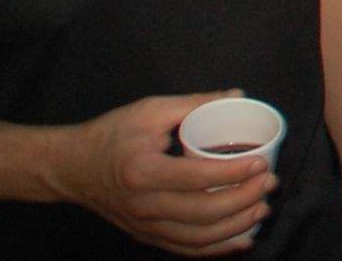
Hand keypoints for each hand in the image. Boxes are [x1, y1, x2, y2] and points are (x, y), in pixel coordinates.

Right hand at [46, 91, 274, 257]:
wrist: (71, 167)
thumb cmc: (111, 134)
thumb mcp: (151, 110)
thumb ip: (195, 103)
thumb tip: (238, 96)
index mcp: (143, 172)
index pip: (197, 178)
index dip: (234, 173)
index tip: (261, 163)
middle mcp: (143, 205)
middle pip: (202, 213)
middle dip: (244, 200)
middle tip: (270, 183)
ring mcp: (143, 225)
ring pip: (197, 238)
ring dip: (236, 227)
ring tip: (262, 208)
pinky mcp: (145, 235)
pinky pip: (185, 248)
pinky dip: (216, 248)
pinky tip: (241, 238)